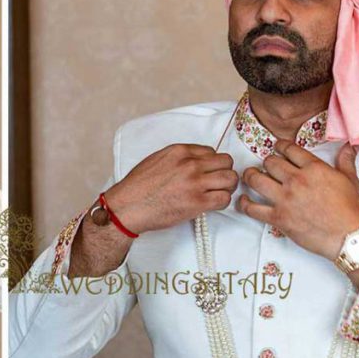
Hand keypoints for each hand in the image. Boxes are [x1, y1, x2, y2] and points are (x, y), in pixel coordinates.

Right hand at [104, 144, 238, 234]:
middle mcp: (190, 164)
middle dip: (224, 172)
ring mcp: (195, 183)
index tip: (207, 172)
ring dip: (227, 187)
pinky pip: (224, 198)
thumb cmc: (139, 186)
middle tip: (217, 182)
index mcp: (180, 151)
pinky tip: (211, 204)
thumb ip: (179, 157)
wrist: (128, 206)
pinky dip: (222, 202)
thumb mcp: (157, 159)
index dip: (212, 163)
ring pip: (230, 179)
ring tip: (217, 193)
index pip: (212, 151)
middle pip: (226, 162)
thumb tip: (197, 161)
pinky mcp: (197, 202)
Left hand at [237, 139, 358, 260]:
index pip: (289, 149)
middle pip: (270, 162)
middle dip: (267, 162)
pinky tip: (243, 200)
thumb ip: (345, 161)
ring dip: (250, 176)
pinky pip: (252, 209)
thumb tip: (348, 146)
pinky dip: (244, 204)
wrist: (350, 237)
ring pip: (255, 180)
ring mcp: (285, 199)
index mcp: (314, 168)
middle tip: (267, 167)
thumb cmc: (351, 210)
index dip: (280, 146)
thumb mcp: (350, 180)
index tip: (277, 149)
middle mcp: (296, 180)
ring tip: (250, 176)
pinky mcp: (278, 218)